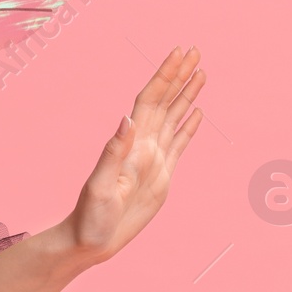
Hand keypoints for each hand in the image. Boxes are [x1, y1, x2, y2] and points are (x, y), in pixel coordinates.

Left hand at [64, 46, 205, 264]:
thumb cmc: (90, 216)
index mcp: (131, 143)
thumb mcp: (100, 185)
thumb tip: (127, 119)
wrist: (92, 241)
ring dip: (187, 95)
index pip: (151, 99)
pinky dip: (189, 126)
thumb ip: (114, 152)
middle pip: (165, 101)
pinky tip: (197, 112)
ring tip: (201, 72)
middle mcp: (143, 145)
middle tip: (195, 50)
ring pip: (174, 117)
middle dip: (180, 76)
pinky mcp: (162, 175)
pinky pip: (179, 143)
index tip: (179, 53)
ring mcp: (153, 159)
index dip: (165, 75)